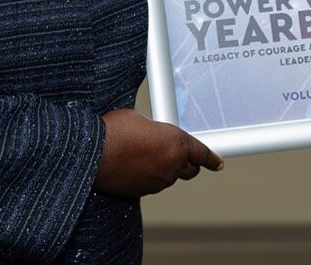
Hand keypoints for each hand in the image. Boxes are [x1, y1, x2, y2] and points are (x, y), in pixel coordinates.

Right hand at [94, 109, 223, 196]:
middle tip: (179, 156)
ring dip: (164, 169)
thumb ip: (154, 129)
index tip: (217, 163)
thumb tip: (152, 133)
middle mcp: (172, 164)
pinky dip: (148, 177)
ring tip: (144, 155)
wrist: (92, 153)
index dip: (212, 158)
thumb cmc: (113, 131)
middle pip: (190, 169)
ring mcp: (158, 181)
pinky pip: (152, 184)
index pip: (202, 153)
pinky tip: (134, 166)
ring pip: (169, 177)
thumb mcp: (139, 118)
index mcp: (176, 142)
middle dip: (188, 163)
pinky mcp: (143, 192)